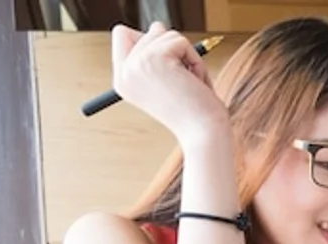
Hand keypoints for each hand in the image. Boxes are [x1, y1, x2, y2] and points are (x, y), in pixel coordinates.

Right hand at [111, 22, 228, 144]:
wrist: (205, 133)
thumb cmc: (196, 111)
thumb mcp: (168, 82)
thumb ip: (156, 57)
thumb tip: (157, 27)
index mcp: (123, 80)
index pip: (122, 34)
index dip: (151, 41)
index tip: (169, 68)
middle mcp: (124, 73)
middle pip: (151, 30)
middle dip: (175, 51)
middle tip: (183, 81)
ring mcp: (136, 65)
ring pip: (165, 33)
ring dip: (187, 56)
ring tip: (189, 83)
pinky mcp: (154, 59)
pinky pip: (180, 41)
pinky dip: (195, 60)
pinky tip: (194, 83)